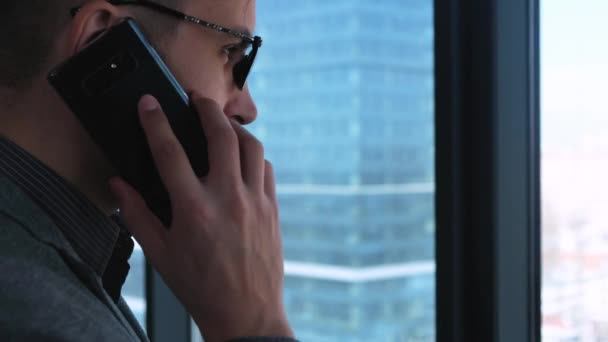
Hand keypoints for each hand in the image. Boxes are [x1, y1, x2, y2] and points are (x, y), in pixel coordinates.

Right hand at [109, 94, 293, 340]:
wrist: (245, 313)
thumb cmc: (200, 286)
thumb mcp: (160, 254)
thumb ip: (137, 215)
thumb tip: (118, 185)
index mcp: (193, 209)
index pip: (169, 151)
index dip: (155, 121)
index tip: (149, 103)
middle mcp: (227, 198)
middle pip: (221, 134)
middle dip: (206, 107)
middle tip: (196, 98)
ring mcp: (255, 201)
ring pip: (252, 146)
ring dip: (235, 128)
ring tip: (221, 124)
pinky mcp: (272, 209)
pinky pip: (266, 169)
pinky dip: (254, 156)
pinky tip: (243, 159)